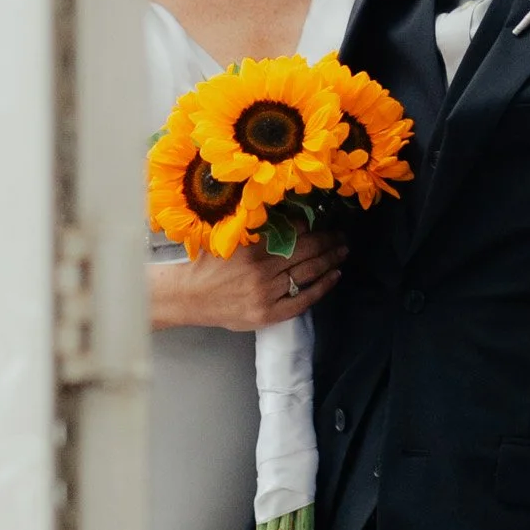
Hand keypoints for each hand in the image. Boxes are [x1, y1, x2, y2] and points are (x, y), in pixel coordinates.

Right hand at [148, 230, 345, 332]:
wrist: (188, 297)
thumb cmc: (207, 265)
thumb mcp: (228, 238)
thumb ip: (255, 230)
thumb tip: (288, 216)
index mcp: (252, 248)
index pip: (292, 232)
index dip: (311, 225)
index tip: (323, 220)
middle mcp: (262, 270)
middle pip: (306, 251)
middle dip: (328, 241)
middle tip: (342, 234)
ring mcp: (266, 294)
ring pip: (308, 273)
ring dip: (330, 260)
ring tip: (342, 251)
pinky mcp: (268, 314)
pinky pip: (302, 300)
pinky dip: (322, 287)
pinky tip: (334, 276)